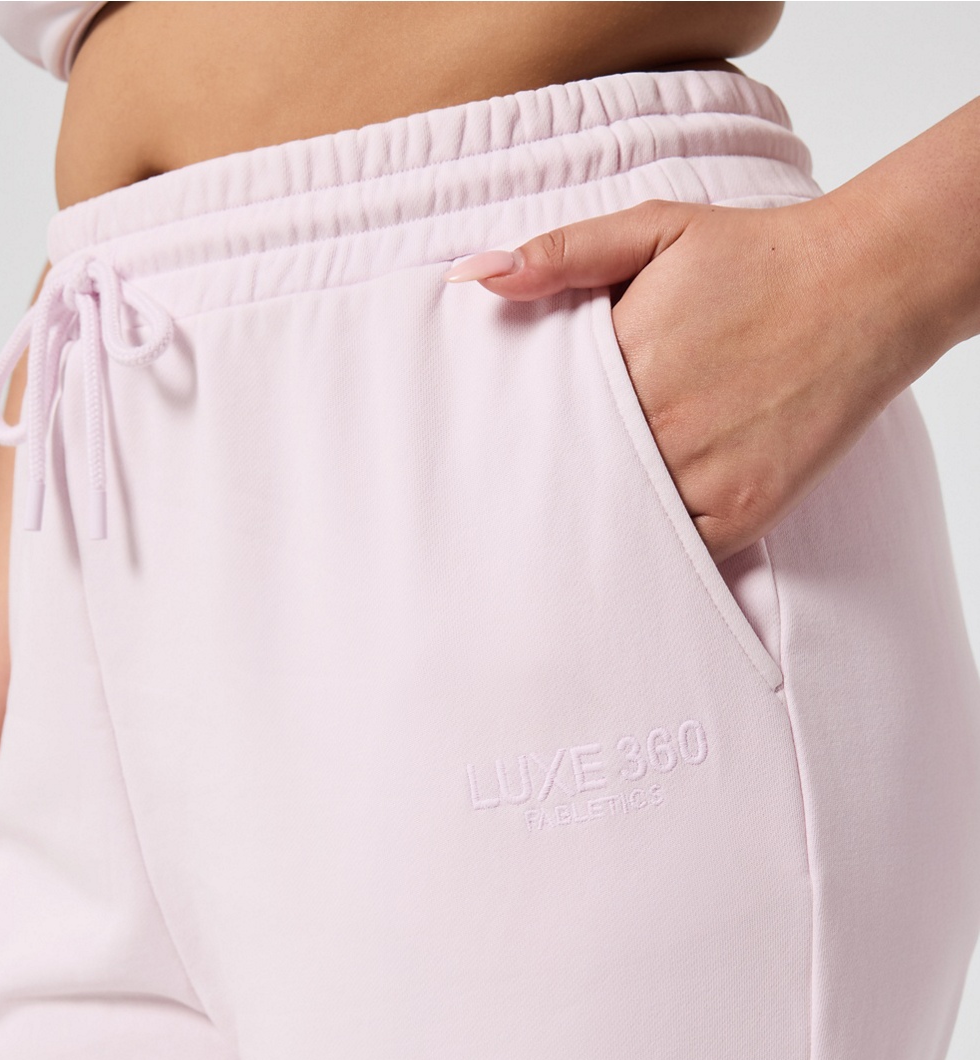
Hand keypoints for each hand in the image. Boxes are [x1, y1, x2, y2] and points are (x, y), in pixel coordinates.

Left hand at [445, 192, 920, 563]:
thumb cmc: (758, 257)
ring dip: (604, 518)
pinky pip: (680, 551)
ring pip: (625, 519)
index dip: (524, 432)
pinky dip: (659, 546)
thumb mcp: (657, 228)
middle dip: (554, 482)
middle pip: (579, 473)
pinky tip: (641, 533)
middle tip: (518, 501)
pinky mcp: (743, 510)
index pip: (545, 415)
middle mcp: (661, 423)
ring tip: (576, 521)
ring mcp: (704, 474)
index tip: (501, 446)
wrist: (866, 287)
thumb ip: (565, 253)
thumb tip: (474, 276)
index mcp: (626, 359)